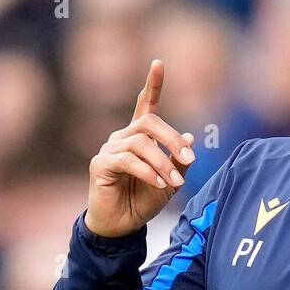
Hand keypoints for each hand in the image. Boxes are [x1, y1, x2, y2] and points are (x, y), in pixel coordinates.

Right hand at [85, 59, 195, 237]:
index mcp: (140, 137)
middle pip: (149, 122)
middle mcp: (123, 138)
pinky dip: (147, 172)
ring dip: (163, 163)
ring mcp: (110, 149)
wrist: (122, 226)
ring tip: (174, 183)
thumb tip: (189, 136)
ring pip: (141, 143)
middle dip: (172, 139)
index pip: (146, 105)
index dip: (152, 84)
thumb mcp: (170, 182)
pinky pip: (127, 160)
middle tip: (189, 159)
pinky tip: (157, 184)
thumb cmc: (144, 201)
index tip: (158, 63)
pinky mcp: (101, 164)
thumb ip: (179, 160)